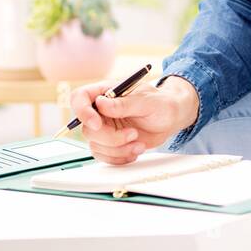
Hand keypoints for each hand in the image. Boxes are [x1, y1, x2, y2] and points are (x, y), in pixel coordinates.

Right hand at [68, 75, 199, 164]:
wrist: (171, 119)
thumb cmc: (161, 104)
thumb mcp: (147, 101)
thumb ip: (124, 103)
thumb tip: (101, 104)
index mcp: (106, 92)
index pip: (80, 98)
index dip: (82, 112)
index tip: (97, 124)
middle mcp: (101, 111)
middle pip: (88, 128)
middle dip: (111, 137)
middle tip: (133, 134)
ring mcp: (105, 128)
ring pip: (95, 145)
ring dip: (118, 149)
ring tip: (139, 143)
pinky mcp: (110, 143)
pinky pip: (104, 156)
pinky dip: (119, 158)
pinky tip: (135, 150)